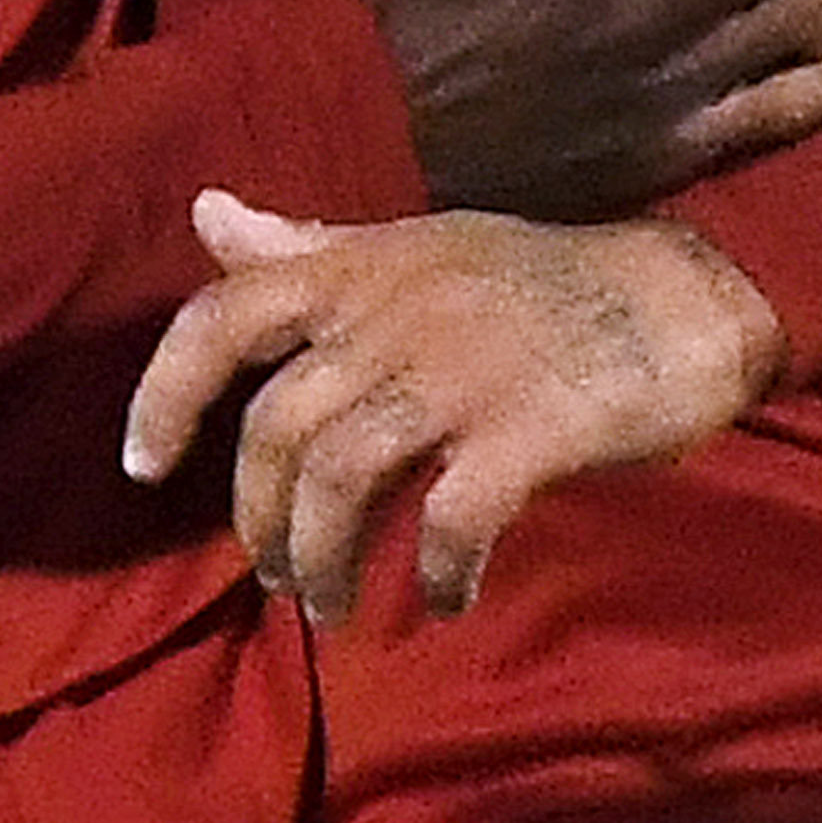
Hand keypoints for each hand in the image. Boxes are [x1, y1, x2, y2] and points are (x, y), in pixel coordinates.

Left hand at [121, 190, 786, 622]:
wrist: (679, 297)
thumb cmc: (538, 281)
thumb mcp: (413, 248)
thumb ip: (307, 247)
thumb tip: (205, 213)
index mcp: (359, 268)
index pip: (224, 315)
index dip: (166, 393)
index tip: (142, 467)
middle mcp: (394, 312)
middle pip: (277, 430)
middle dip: (261, 521)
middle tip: (280, 577)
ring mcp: (460, 370)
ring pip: (344, 479)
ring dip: (325, 562)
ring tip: (335, 609)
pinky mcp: (528, 429)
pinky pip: (449, 519)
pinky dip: (433, 576)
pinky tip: (443, 602)